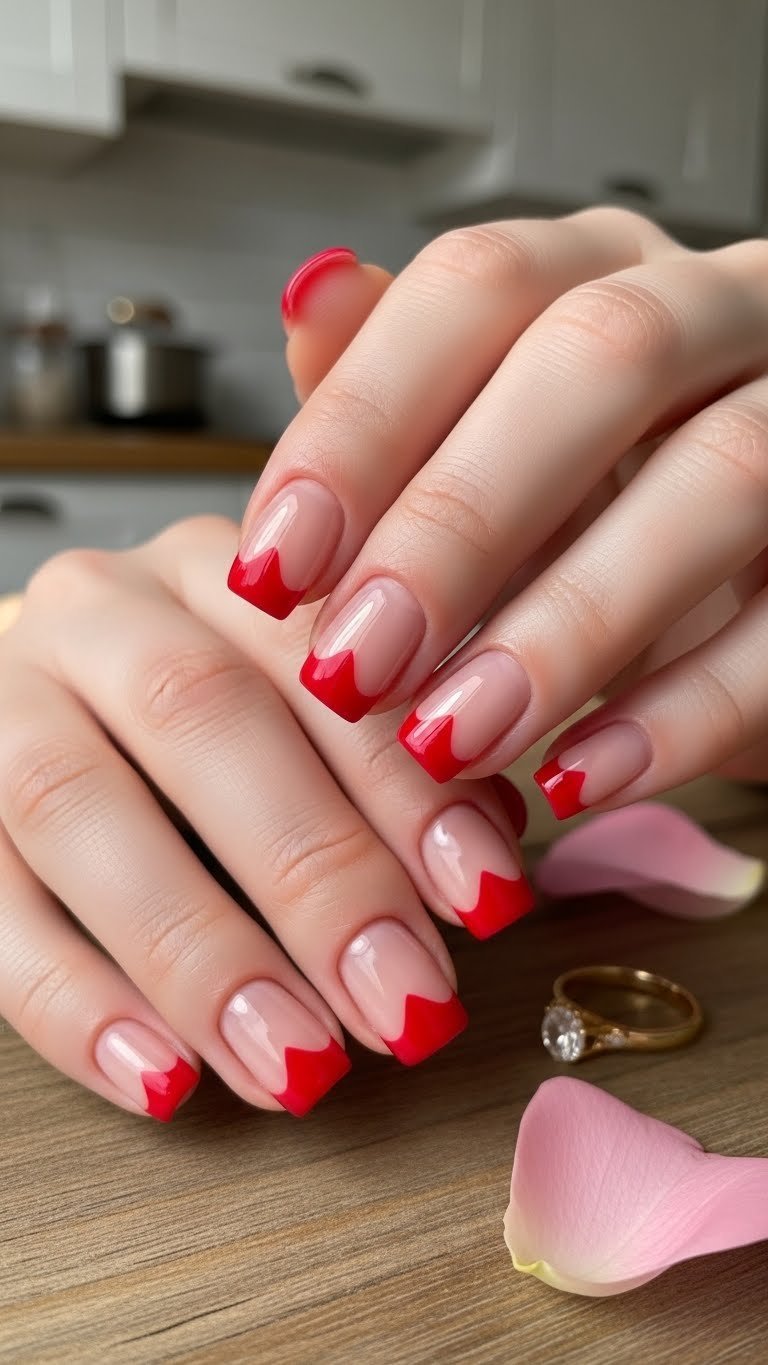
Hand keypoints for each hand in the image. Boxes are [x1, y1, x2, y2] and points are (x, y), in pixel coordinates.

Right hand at [0, 525, 527, 1121]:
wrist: (46, 703)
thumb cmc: (209, 719)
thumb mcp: (310, 701)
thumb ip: (394, 755)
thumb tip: (491, 854)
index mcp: (222, 568)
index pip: (320, 658)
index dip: (405, 783)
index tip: (486, 899)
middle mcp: (103, 610)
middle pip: (200, 718)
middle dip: (314, 873)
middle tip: (402, 1004)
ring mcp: (4, 697)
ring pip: (77, 806)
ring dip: (199, 950)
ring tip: (296, 1063)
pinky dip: (73, 1001)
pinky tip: (160, 1078)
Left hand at [231, 211, 767, 814]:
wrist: (757, 589)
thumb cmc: (605, 505)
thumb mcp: (489, 452)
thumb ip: (402, 391)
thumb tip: (308, 296)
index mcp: (604, 272)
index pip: (476, 287)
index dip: (363, 426)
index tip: (273, 567)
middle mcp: (721, 312)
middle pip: (602, 356)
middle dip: (457, 521)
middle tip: (355, 662)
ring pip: (722, 475)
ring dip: (568, 622)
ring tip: (455, 736)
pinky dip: (683, 711)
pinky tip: (579, 775)